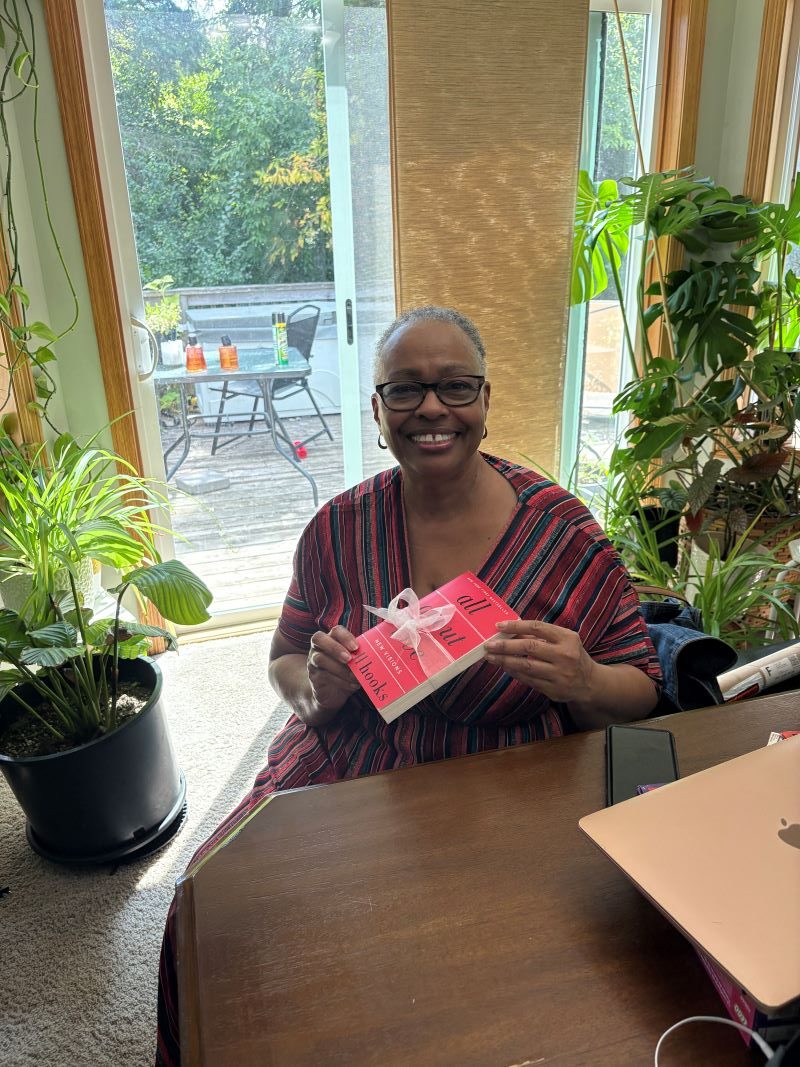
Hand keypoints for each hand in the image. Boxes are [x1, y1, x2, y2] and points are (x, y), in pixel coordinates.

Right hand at [307, 625, 361, 719]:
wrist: (332, 694)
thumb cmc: (346, 672)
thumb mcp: (354, 662)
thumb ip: (360, 656)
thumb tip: (379, 655)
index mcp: (332, 639)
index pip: (336, 631)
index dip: (345, 636)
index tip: (356, 647)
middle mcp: (319, 647)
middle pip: (318, 638)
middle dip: (335, 648)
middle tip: (349, 658)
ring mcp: (313, 661)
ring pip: (320, 659)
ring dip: (339, 668)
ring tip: (354, 676)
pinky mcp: (314, 676)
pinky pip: (323, 675)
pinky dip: (340, 681)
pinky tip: (352, 685)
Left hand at [484, 619, 599, 705]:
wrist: (589, 682)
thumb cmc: (572, 655)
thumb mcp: (564, 640)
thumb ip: (542, 635)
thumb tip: (511, 631)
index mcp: (567, 638)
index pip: (537, 627)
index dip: (516, 626)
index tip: (499, 626)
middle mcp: (564, 655)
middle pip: (529, 647)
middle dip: (505, 646)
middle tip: (488, 645)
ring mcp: (559, 674)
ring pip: (526, 666)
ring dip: (505, 661)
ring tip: (491, 657)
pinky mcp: (553, 690)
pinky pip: (529, 680)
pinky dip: (514, 673)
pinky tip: (505, 668)